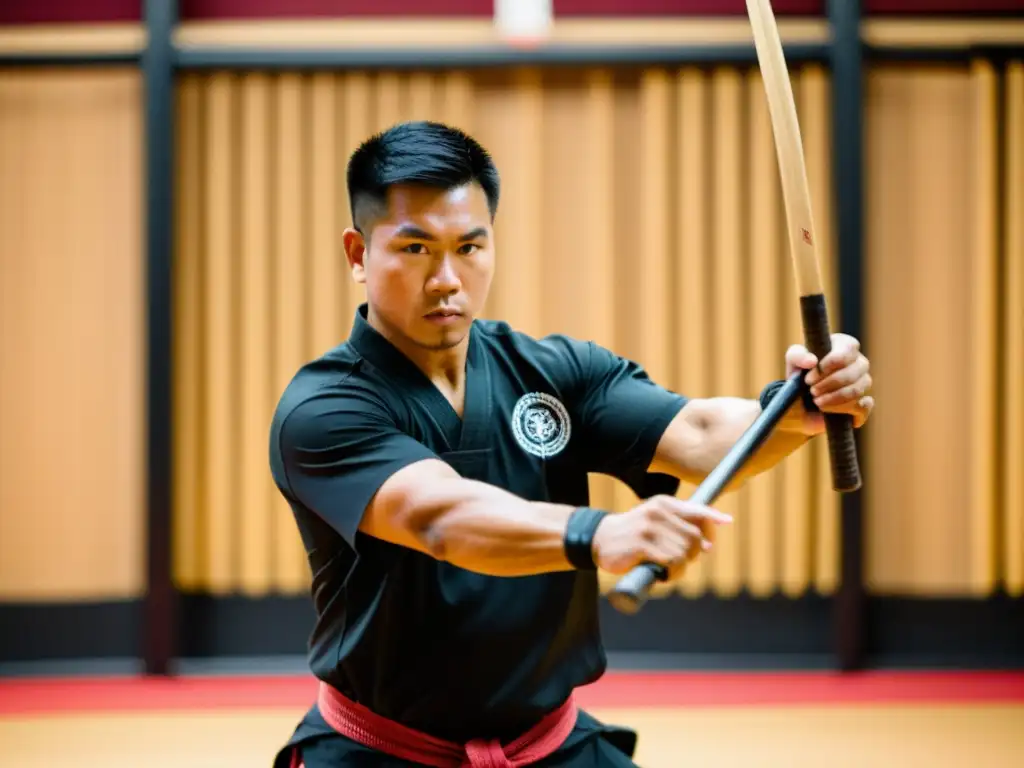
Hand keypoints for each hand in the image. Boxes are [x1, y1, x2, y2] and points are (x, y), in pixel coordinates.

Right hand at [591, 495, 732, 581]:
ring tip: (668, 570)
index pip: (697, 509)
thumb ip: (680, 526)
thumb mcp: (655, 521)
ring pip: (684, 552)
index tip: (726, 521)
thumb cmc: (632, 534)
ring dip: (681, 568)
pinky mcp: (641, 544)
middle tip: (681, 561)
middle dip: (694, 553)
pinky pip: (671, 561)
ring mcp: (649, 527)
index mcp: (663, 503)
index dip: (713, 518)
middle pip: (695, 537)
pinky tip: (662, 574)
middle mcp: (658, 511)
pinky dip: (672, 573)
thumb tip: (708, 545)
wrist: (599, 538)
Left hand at [782, 333, 873, 435]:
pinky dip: (843, 410)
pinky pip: (863, 408)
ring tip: (816, 400)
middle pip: (853, 372)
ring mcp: (863, 384)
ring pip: (857, 390)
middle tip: (811, 390)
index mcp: (845, 346)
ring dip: (833, 398)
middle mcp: (859, 363)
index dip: (831, 362)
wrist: (799, 401)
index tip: (811, 375)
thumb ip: (798, 356)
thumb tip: (812, 361)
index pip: (850, 348)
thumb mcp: (793, 361)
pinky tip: (828, 409)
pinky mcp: (862, 405)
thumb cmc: (800, 374)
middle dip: (829, 384)